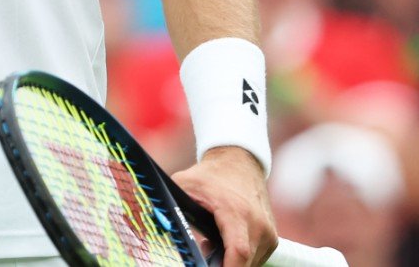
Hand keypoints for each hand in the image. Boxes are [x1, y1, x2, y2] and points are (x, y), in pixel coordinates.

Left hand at [173, 146, 277, 265]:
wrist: (240, 162)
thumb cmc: (210, 176)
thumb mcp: (183, 184)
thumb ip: (168, 203)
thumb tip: (147, 221)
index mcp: (237, 213)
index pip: (238, 253)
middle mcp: (258, 225)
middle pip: (243, 265)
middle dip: (222, 266)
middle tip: (202, 254)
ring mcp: (268, 233)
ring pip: (249, 264)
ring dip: (229, 263)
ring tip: (210, 245)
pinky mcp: (271, 238)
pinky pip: (255, 259)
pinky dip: (239, 259)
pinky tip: (224, 244)